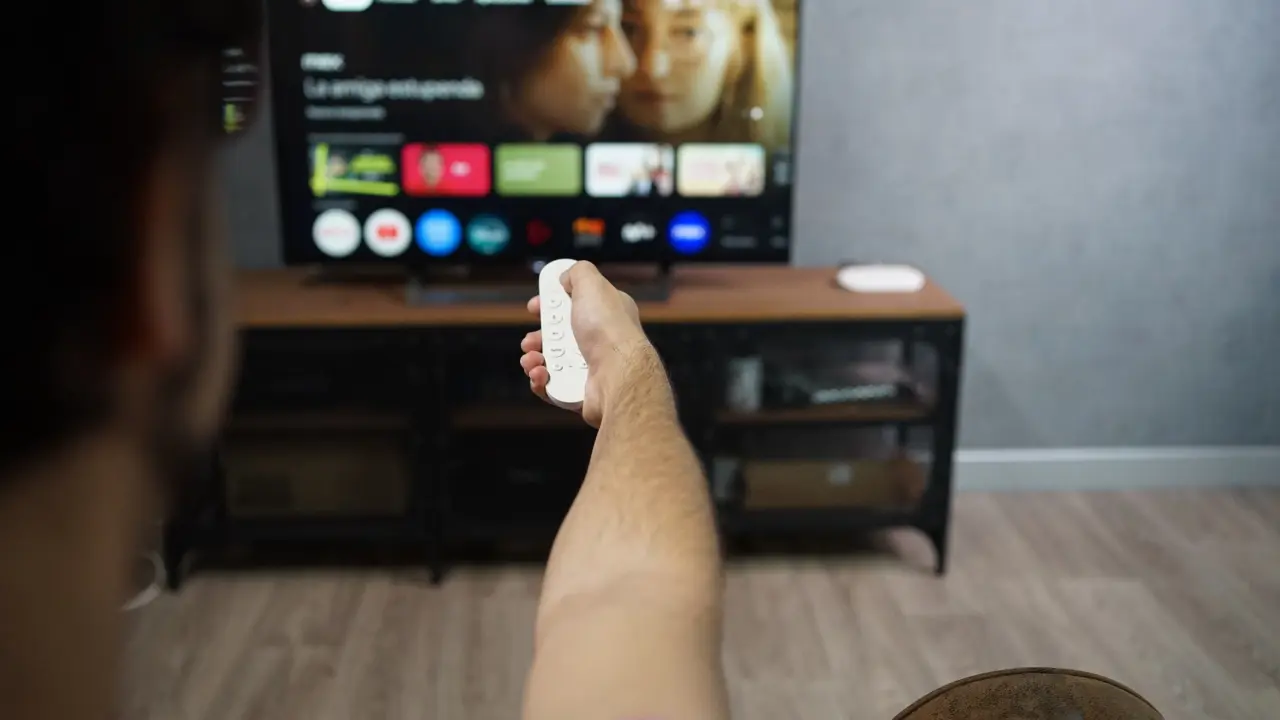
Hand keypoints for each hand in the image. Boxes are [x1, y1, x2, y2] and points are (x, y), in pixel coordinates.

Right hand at [520, 261, 649, 426]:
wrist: (618, 375)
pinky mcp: (581, 392)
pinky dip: (541, 381)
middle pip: (559, 336)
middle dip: (538, 336)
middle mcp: (601, 341)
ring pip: (552, 363)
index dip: (551, 305)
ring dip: (534, 359)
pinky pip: (552, 387)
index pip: (575, 306)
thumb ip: (578, 273)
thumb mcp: (593, 285)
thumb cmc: (608, 330)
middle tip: (530, 340)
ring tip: (533, 360)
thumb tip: (565, 277)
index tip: (534, 307)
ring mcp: (591, 369)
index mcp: (606, 314)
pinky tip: (540, 375)